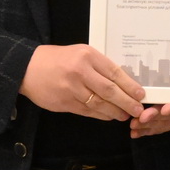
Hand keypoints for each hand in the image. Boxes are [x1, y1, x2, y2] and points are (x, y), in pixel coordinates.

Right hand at [20, 44, 144, 120]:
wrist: (28, 68)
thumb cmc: (58, 59)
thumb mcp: (80, 53)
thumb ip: (99, 65)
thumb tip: (122, 81)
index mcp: (87, 56)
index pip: (114, 72)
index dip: (129, 86)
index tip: (140, 94)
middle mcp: (80, 72)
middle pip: (109, 91)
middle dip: (127, 102)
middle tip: (138, 110)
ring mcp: (72, 89)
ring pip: (99, 104)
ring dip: (115, 112)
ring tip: (125, 115)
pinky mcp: (65, 103)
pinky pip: (87, 111)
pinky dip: (101, 115)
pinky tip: (109, 116)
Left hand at [130, 103, 169, 137]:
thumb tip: (161, 61)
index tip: (165, 108)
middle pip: (166, 116)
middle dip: (153, 117)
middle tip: (142, 118)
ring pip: (158, 125)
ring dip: (145, 126)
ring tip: (133, 126)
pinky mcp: (164, 126)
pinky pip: (154, 130)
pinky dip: (144, 132)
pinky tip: (134, 134)